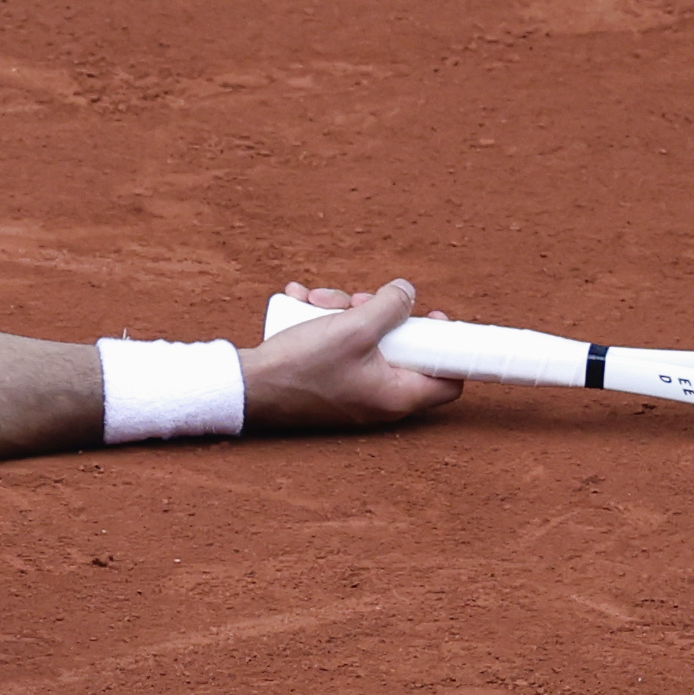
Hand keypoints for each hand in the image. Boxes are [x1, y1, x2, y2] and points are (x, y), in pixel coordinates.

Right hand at [250, 278, 456, 431]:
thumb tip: (407, 292)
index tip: (430, 319)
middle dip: (379, 315)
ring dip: (344, 314)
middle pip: (400, 350)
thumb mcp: (353, 327)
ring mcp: (351, 394)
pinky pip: (338, 349)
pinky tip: (299, 303)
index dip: (445, 347)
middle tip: (360, 301)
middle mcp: (377, 401)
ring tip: (317, 301)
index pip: (448, 382)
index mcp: (395, 396)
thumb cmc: (301, 366)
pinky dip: (324, 325)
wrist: (245, 387)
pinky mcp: (326, 386)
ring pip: (365, 343)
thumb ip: (389, 306)